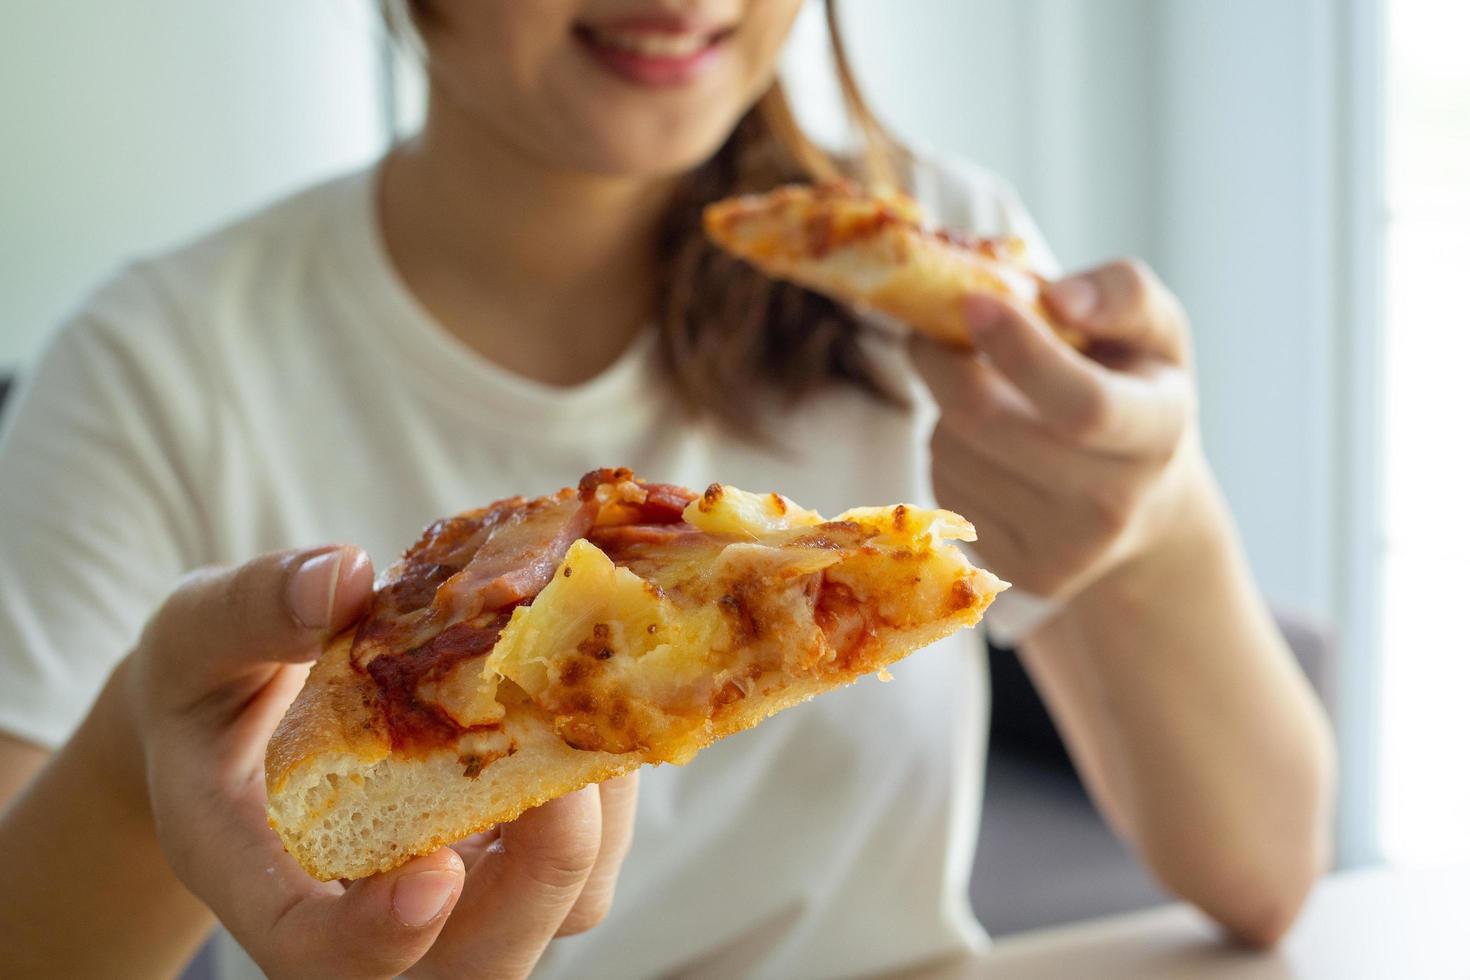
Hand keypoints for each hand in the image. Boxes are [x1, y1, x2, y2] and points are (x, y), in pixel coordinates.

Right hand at [122, 546, 636, 978]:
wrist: (250, 699)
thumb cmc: (210, 679)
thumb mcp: (195, 634)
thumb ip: (250, 611)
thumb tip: (342, 577)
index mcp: (266, 882)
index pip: (318, 954)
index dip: (379, 937)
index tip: (430, 878)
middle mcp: (374, 907)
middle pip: (476, 960)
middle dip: (541, 874)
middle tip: (572, 766)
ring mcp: (461, 884)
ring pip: (559, 902)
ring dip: (598, 807)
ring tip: (588, 689)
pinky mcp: (516, 840)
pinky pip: (592, 840)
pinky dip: (608, 769)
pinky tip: (594, 678)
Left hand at [912, 260, 1205, 600]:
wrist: (1145, 504)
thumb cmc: (1139, 391)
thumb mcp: (1156, 331)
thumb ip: (1122, 294)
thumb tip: (1057, 297)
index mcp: (1158, 431)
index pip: (1082, 403)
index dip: (1019, 350)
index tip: (972, 301)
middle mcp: (1114, 504)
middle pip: (987, 424)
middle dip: (944, 362)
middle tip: (935, 329)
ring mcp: (1063, 551)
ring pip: (952, 451)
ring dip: (945, 407)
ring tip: (986, 394)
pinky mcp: (1014, 571)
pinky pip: (943, 486)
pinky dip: (948, 449)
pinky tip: (986, 443)